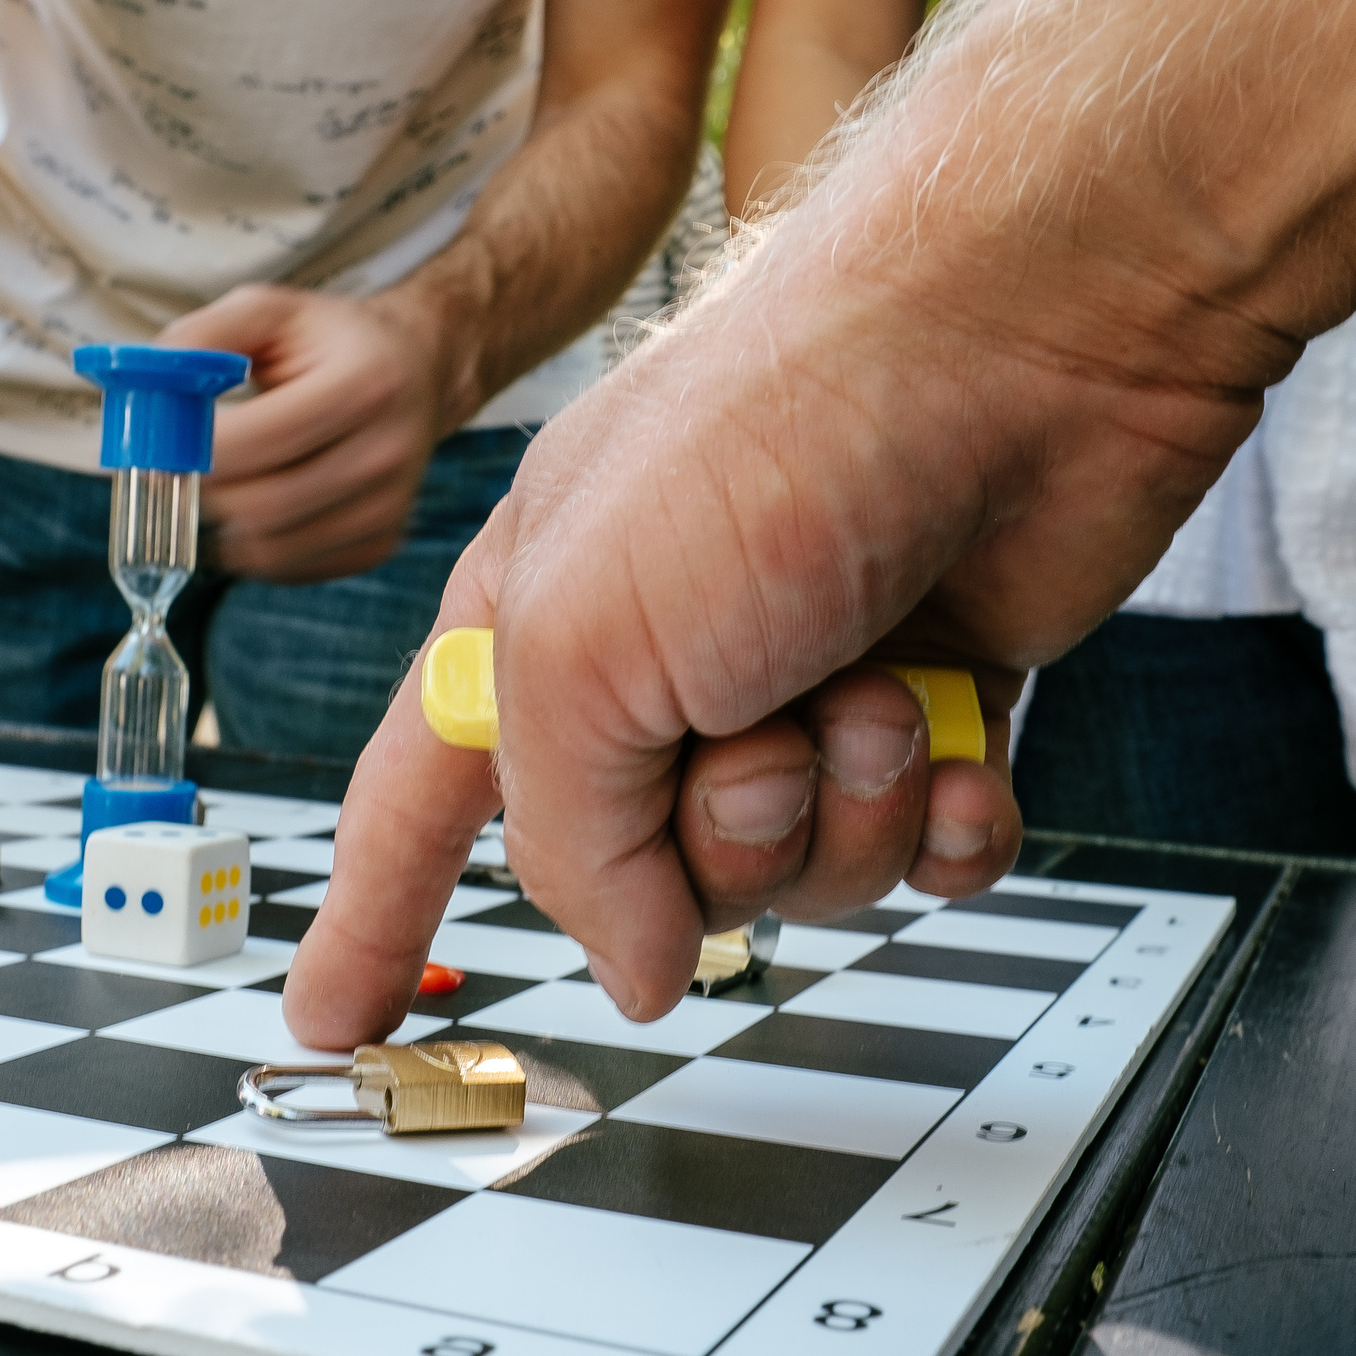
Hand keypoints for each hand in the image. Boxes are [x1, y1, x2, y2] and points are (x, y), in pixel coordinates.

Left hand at [159, 285, 465, 583]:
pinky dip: (258, 549)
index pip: (258, 441)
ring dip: (228, 525)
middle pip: (263, 505)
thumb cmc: (329, 342)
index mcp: (365, 384)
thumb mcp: (270, 313)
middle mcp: (387, 452)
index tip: (171, 440)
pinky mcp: (380, 543)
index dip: (197, 449)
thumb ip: (206, 336)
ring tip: (224, 484)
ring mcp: (389, 505)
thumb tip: (147, 380)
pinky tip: (257, 508)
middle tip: (188, 468)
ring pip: (273, 548)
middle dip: (208, 492)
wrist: (413, 373)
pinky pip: (294, 569)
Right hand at [281, 229, 1268, 1048]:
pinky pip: (925, 854)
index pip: (419, 800)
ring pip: (801, 875)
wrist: (1020, 339)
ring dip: (846, 812)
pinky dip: (948, 824)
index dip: (373, 913)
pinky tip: (960, 752)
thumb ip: (568, 835)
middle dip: (721, 838)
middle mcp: (660, 659)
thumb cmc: (769, 439)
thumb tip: (635, 970)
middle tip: (761, 736)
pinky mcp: (934, 695)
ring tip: (875, 693)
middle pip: (646, 871)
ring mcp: (800, 679)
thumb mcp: (579, 646)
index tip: (335, 1016)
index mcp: (533, 628)